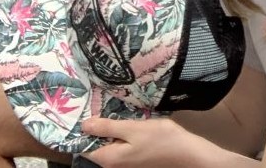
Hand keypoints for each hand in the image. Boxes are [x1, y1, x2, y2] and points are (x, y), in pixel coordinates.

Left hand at [79, 117, 214, 167]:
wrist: (186, 153)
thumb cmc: (160, 139)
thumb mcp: (132, 129)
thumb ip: (107, 128)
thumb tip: (83, 125)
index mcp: (109, 159)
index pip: (83, 146)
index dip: (80, 130)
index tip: (79, 111)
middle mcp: (113, 165)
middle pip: (95, 145)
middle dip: (94, 127)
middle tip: (94, 104)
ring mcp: (124, 164)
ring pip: (108, 144)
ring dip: (107, 129)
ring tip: (106, 108)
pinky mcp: (133, 160)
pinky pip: (118, 145)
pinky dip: (118, 133)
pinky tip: (123, 120)